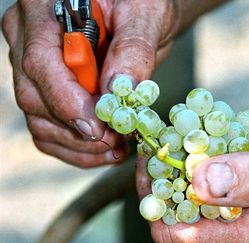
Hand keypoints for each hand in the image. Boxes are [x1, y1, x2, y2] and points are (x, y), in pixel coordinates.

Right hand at [1, 0, 176, 166]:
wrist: (140, 16)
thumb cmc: (140, 5)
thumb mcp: (145, 15)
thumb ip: (133, 48)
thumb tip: (118, 90)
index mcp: (45, 11)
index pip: (40, 62)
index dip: (67, 101)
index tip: (98, 128)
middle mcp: (28, 39)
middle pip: (34, 96)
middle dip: (76, 128)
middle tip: (116, 140)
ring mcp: (33, 68)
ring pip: (39, 120)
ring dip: (79, 145)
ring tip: (118, 147)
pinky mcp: (46, 92)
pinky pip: (49, 130)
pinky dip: (77, 149)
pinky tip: (107, 151)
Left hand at [136, 136, 248, 241]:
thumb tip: (202, 179)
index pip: (178, 232)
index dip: (155, 194)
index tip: (153, 154)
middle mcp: (247, 236)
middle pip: (182, 217)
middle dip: (165, 178)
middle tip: (165, 139)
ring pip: (198, 202)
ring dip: (184, 168)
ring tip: (185, 135)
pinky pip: (221, 190)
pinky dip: (209, 164)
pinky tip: (213, 142)